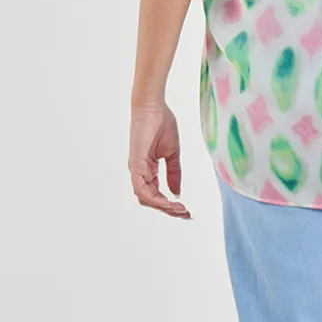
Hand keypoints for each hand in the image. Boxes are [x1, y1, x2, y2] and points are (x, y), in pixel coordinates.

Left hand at [129, 101, 191, 218]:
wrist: (154, 107)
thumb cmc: (161, 124)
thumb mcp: (172, 154)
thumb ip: (174, 174)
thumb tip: (177, 193)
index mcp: (148, 170)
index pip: (157, 195)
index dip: (170, 206)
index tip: (187, 211)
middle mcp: (140, 173)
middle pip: (151, 201)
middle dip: (169, 210)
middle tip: (186, 214)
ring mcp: (136, 170)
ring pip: (146, 198)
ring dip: (163, 207)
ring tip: (180, 209)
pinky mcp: (135, 165)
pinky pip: (141, 189)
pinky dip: (154, 199)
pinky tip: (168, 202)